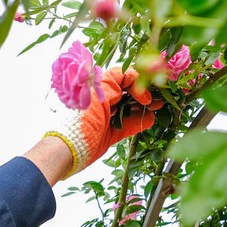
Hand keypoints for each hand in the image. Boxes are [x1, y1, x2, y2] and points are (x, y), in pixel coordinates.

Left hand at [45, 67, 162, 176]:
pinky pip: (127, 125)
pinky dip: (139, 122)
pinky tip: (150, 119)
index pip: (121, 76)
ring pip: (129, 108)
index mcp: (96, 88)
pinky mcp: (109, 134)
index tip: (144, 93)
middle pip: (127, 92)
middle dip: (144, 93)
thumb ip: (115, 84)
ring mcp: (106, 118)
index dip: (136, 81)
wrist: (67, 150)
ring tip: (158, 106)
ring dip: (144, 107)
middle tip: (159, 96)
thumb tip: (131, 79)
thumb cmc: (80, 120)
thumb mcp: (99, 96)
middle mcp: (102, 101)